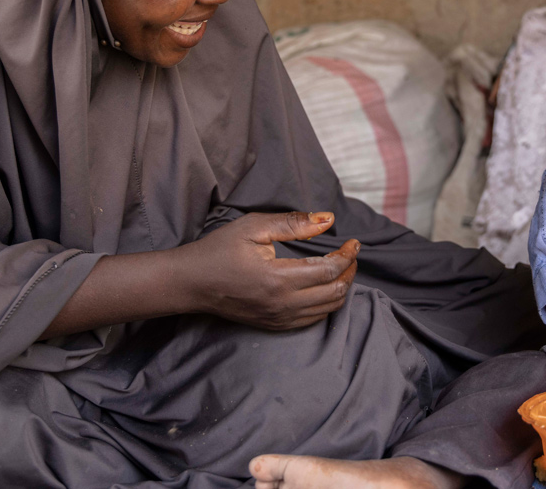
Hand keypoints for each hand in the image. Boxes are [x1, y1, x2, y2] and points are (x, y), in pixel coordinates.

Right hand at [184, 211, 359, 330]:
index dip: (347, 255)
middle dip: (350, 271)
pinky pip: (314, 319)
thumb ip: (293, 223)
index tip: (354, 242)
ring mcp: (279, 319)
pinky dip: (328, 303)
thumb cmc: (219, 249)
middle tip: (350, 253)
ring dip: (342, 287)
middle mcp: (282, 304)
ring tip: (342, 267)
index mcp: (278, 278)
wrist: (191, 283)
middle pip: (335, 292)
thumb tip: (328, 219)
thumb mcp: (254, 227)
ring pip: (329, 309)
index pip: (329, 270)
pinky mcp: (275, 326)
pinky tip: (326, 286)